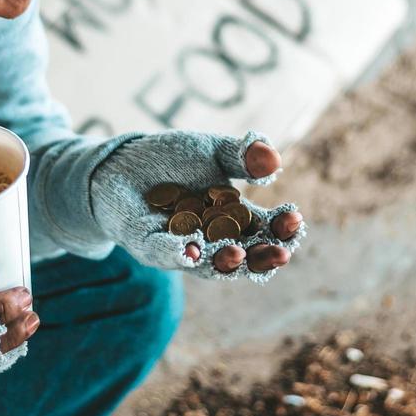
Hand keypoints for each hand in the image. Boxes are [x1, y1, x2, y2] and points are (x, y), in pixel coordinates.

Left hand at [90, 130, 305, 282]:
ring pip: (207, 264)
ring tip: (237, 255)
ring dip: (224, 263)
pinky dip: (178, 252)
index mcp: (232, 218)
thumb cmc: (171, 160)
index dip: (282, 228)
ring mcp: (181, 246)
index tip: (295, 218)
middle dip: (263, 256)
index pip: (265, 230)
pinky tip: (191, 249)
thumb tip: (275, 160)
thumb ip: (242, 155)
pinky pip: (165, 253)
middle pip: (244, 256)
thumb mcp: (212, 150)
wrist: (120, 163)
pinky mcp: (148, 245)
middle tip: (282, 252)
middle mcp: (212, 239)